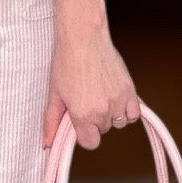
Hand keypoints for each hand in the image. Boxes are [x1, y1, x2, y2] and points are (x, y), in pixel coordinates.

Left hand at [43, 26, 137, 150]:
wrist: (83, 39)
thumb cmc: (66, 63)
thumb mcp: (54, 95)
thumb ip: (51, 122)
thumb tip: (47, 144)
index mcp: (83, 115)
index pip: (90, 143)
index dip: (83, 133)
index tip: (79, 120)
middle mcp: (103, 111)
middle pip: (103, 130)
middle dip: (95, 120)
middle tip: (87, 99)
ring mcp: (118, 100)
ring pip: (119, 122)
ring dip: (111, 114)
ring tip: (100, 96)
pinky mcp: (130, 90)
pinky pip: (134, 113)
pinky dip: (127, 109)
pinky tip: (115, 98)